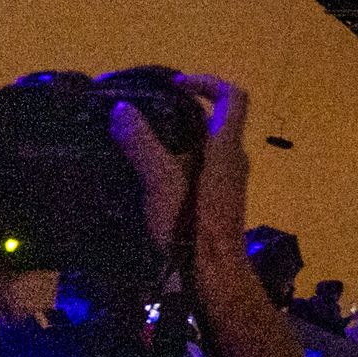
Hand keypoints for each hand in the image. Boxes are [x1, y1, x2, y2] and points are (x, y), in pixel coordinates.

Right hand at [108, 73, 249, 283]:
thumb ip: (143, 144)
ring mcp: (227, 180)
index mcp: (227, 148)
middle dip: (181, 108)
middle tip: (144, 109)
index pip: (234, 98)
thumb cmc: (190, 226)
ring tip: (136, 135)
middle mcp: (233, 159)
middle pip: (216, 118)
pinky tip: (143, 168)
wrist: (211, 274)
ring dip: (174, 133)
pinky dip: (174, 156)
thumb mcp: (161, 182)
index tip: (176, 84)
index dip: (208, 82)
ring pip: (204, 143)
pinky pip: (198, 163)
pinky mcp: (215, 197)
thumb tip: (123, 109)